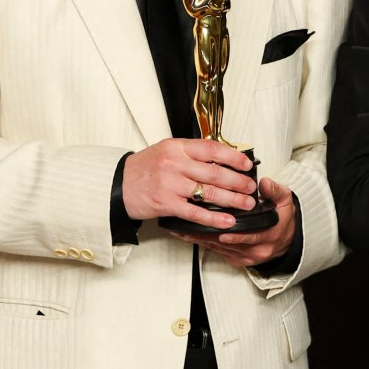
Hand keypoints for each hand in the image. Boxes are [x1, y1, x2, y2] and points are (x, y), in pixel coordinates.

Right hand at [122, 139, 257, 228]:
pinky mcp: (166, 204)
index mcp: (177, 148)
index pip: (212, 149)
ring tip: (246, 204)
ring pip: (209, 193)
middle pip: (215, 173)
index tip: (247, 164)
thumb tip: (220, 158)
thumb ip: (190, 154)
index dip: (233, 156)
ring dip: (232, 199)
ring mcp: (171, 185)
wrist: (118, 184)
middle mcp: (175, 164)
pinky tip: (227, 220)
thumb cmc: (144, 169)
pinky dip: (214, 218)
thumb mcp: (166, 151)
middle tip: (251, 187)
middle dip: (238, 181)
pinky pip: (196, 212)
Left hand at [169, 177, 296, 266]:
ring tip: (183, 231)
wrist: (287, 237)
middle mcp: (256, 250)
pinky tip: (191, 236)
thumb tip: (265, 183)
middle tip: (188, 228)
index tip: (222, 233)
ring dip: (202, 240)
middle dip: (208, 236)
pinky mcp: (237, 260)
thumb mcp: (284, 201)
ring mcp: (246, 257)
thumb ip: (274, 191)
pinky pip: (218, 253)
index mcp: (268, 235)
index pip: (250, 237)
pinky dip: (205, 243)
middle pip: (228, 245)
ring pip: (220, 249)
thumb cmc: (282, 218)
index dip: (235, 236)